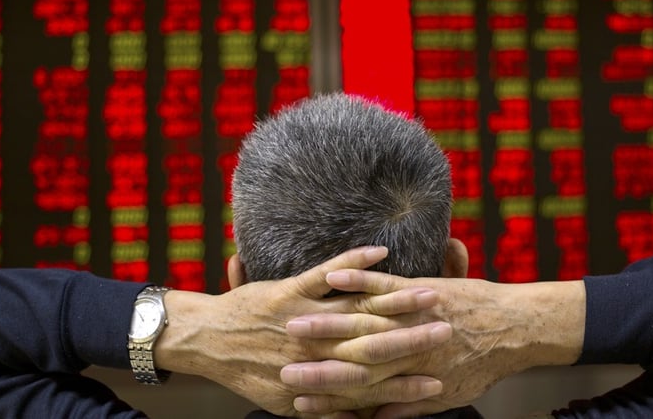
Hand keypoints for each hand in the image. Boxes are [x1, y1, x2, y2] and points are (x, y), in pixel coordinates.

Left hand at [155, 247, 453, 416]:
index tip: (442, 382)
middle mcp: (316, 351)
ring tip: (433, 296)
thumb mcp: (282, 398)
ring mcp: (304, 319)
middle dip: (416, 339)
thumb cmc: (243, 368)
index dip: (410, 385)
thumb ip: (322, 408)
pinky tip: (379, 251)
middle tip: (450, 333)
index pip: (374, 385)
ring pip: (358, 311)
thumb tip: (357, 418)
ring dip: (398, 302)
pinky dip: (353, 264)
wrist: (203, 343)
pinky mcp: (289, 293)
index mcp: (318, 378)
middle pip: (376, 345)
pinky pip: (324, 275)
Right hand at [281, 270, 586, 417]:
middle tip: (279, 368)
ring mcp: (409, 318)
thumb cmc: (487, 361)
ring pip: (360, 318)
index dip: (323, 395)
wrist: (523, 331)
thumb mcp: (451, 394)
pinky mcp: (419, 291)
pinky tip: (333, 277)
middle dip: (312, 363)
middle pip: (351, 355)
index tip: (293, 399)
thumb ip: (413, 407)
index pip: (357, 388)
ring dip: (322, 323)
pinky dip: (356, 275)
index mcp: (407, 376)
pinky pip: (383, 283)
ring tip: (290, 325)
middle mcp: (402, 349)